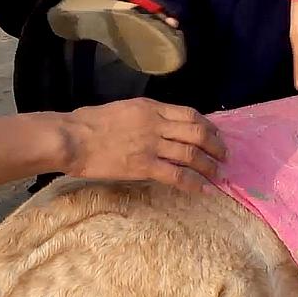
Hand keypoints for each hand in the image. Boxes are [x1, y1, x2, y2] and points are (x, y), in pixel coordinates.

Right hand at [62, 99, 225, 192]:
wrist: (73, 138)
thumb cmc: (88, 123)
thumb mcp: (122, 108)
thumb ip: (142, 116)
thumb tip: (155, 126)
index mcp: (150, 107)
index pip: (189, 114)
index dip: (208, 125)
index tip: (216, 134)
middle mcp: (156, 123)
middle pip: (197, 132)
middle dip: (215, 145)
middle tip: (225, 156)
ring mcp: (152, 144)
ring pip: (191, 154)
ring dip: (209, 165)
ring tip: (219, 175)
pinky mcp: (145, 165)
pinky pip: (177, 174)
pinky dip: (194, 182)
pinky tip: (204, 189)